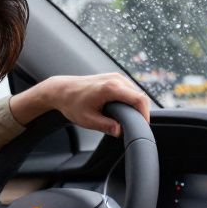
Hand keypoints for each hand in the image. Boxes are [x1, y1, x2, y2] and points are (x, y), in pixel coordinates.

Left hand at [9, 73, 150, 134]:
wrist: (61, 90)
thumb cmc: (71, 103)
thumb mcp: (87, 120)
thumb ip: (106, 126)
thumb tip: (120, 131)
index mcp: (111, 88)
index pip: (139, 100)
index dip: (145, 115)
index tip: (143, 126)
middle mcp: (116, 79)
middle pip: (140, 96)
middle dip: (141, 112)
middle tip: (135, 127)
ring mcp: (115, 76)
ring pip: (135, 92)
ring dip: (135, 106)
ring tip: (130, 120)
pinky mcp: (114, 77)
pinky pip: (129, 89)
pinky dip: (130, 100)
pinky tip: (124, 110)